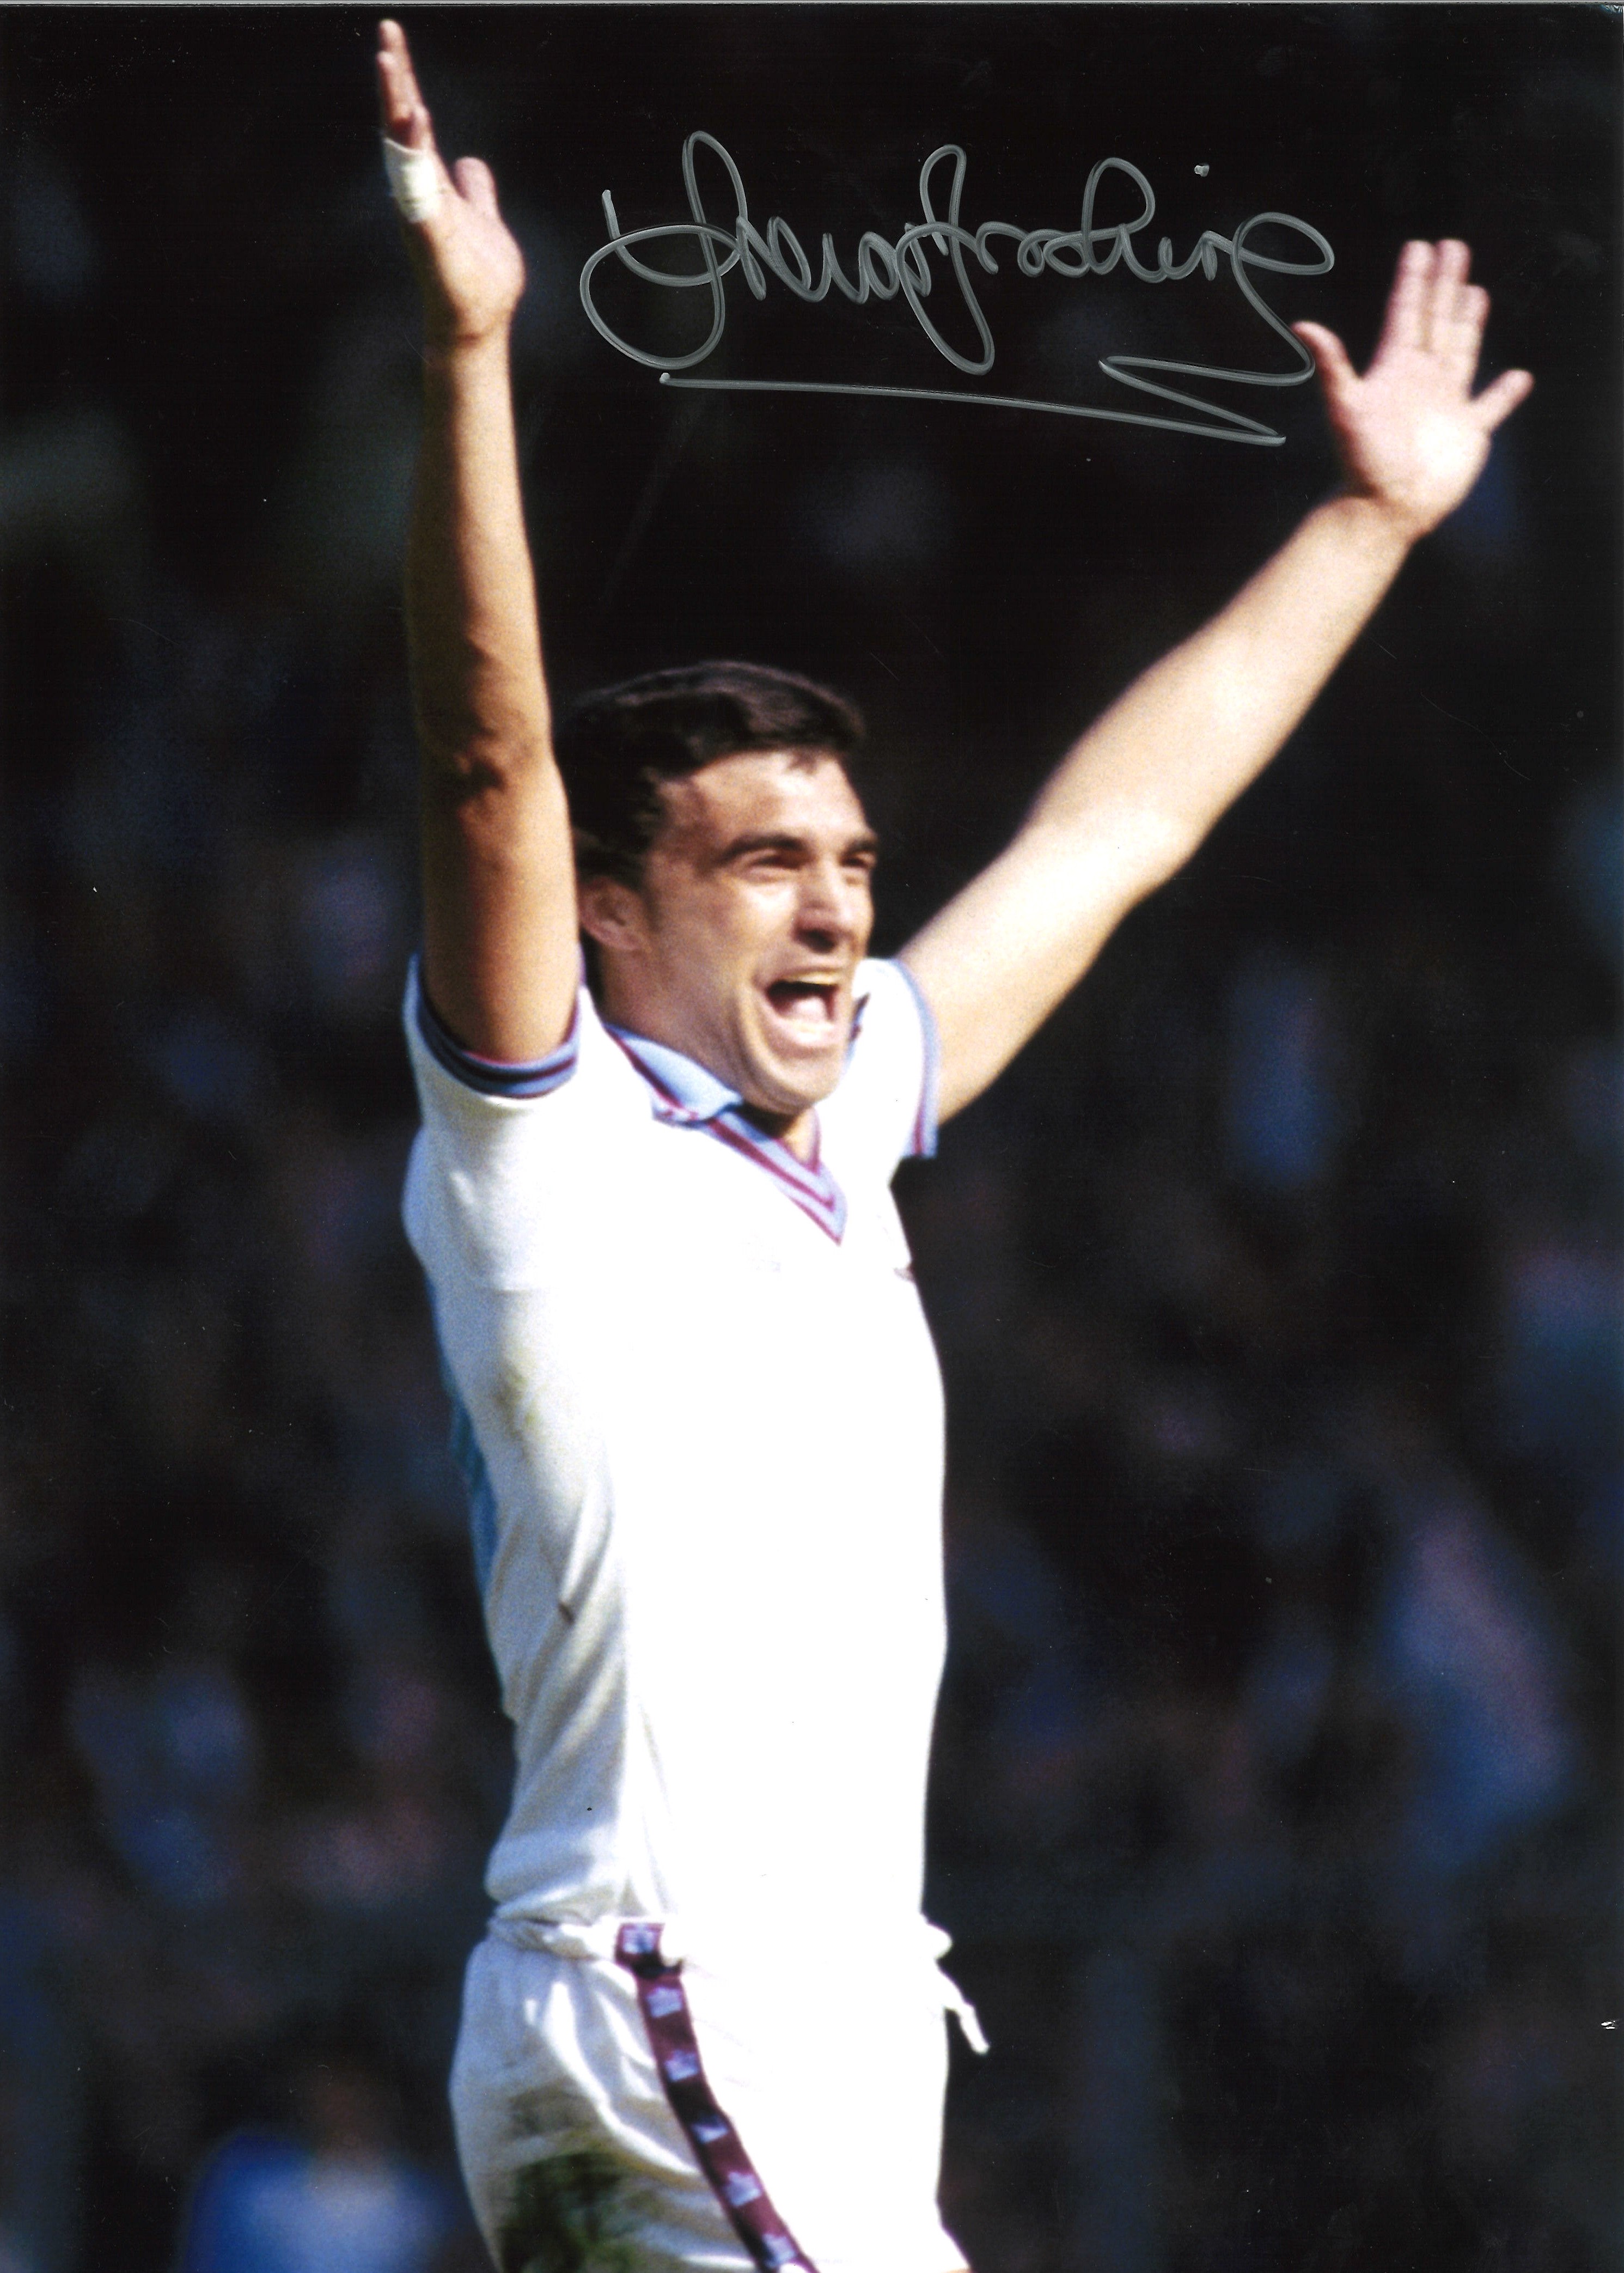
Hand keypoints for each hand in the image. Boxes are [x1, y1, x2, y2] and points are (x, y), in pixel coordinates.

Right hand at [376, 19, 524, 349]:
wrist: (477, 323)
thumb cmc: (476, 279)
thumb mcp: (483, 217)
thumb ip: (476, 189)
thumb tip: (472, 163)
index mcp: (431, 183)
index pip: (414, 122)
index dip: (405, 82)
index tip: (393, 41)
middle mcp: (419, 190)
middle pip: (402, 123)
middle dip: (394, 78)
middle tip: (387, 32)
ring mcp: (421, 209)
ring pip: (402, 145)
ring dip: (395, 101)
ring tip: (389, 59)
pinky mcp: (428, 230)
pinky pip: (417, 180)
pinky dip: (415, 149)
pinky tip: (416, 115)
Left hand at [1293, 240, 1532, 541]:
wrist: (1384, 508)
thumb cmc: (1362, 461)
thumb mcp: (1345, 408)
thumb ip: (1331, 365)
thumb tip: (1301, 325)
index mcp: (1395, 368)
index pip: (1406, 312)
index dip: (1414, 279)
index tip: (1420, 246)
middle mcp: (1421, 379)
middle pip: (1436, 320)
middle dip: (1445, 284)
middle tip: (1453, 247)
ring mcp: (1446, 403)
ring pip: (1461, 350)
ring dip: (1468, 322)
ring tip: (1474, 292)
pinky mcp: (1468, 431)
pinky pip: (1492, 407)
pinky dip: (1506, 394)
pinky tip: (1519, 378)